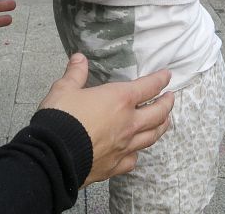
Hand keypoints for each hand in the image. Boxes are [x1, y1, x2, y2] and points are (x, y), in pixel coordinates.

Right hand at [39, 53, 173, 186]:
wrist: (54, 155)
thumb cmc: (61, 118)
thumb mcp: (64, 89)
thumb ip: (75, 73)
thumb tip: (79, 58)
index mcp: (119, 100)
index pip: (148, 87)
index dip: (160, 80)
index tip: (167, 75)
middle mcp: (128, 123)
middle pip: (158, 113)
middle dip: (167, 104)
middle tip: (171, 98)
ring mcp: (124, 146)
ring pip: (151, 137)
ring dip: (161, 127)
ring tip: (165, 122)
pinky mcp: (115, 166)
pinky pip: (133, 159)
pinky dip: (137, 153)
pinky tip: (135, 152)